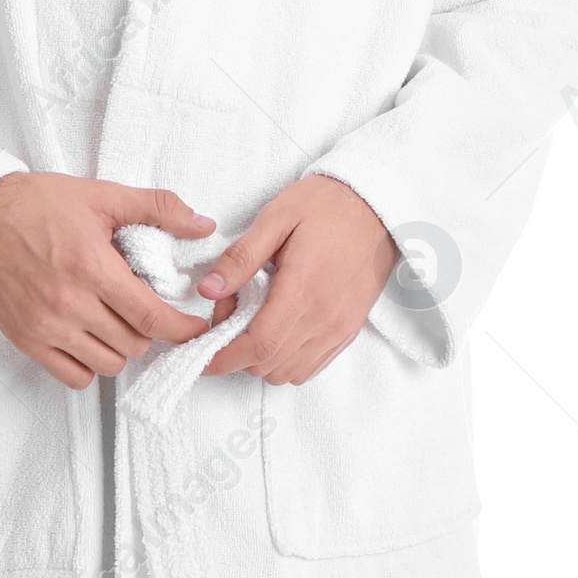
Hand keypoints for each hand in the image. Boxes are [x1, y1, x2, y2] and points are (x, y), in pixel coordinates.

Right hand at [0, 174, 216, 389]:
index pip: (152, 318)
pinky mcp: (25, 339)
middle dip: (148, 329)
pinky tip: (88, 339)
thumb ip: (157, 208)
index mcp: (93, 268)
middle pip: (134, 344)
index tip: (194, 327)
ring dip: (120, 348)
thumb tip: (203, 225)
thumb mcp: (102, 196)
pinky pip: (72, 376)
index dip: (182, 329)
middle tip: (143, 307)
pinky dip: (88, 365)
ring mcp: (45, 326)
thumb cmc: (37, 203)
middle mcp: (69, 304)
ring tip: (115, 322)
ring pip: (107, 364)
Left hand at [194, 176, 398, 385]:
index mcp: (303, 287)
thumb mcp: (275, 218)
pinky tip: (277, 330)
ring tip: (253, 320)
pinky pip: (310, 367)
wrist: (375, 206)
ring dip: (260, 359)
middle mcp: (324, 316)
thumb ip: (240, 258)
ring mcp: (339, 327)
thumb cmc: (325, 206)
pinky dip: (285, 360)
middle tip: (228, 315)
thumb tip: (208, 290)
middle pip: (267, 365)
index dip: (223, 357)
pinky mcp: (348, 330)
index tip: (202, 351)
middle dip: (235, 352)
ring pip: (287, 372)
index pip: (258, 345)